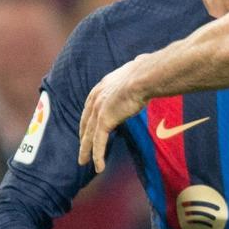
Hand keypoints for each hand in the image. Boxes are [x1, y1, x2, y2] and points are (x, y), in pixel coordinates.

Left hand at [77, 55, 150, 172]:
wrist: (144, 76)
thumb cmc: (146, 71)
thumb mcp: (136, 70)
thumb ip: (135, 72)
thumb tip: (145, 61)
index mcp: (102, 86)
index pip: (90, 107)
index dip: (87, 120)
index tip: (86, 129)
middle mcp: (96, 98)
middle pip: (86, 123)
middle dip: (83, 137)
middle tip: (81, 149)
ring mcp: (98, 110)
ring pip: (89, 136)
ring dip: (86, 151)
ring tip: (84, 163)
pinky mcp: (104, 121)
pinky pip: (99, 143)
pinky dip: (98, 156)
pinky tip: (98, 167)